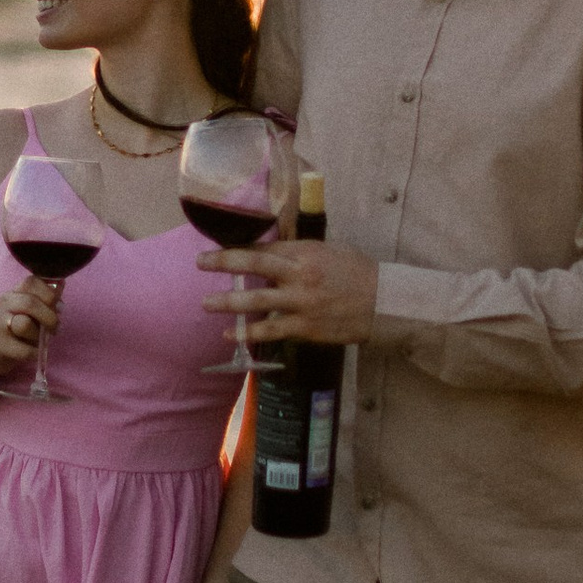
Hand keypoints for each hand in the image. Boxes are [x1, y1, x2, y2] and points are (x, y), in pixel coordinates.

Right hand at [0, 278, 58, 385]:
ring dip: (38, 335)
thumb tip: (61, 284)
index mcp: (13, 293)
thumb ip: (46, 301)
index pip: (31, 282)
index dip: (49, 293)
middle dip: (49, 317)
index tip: (58, 306)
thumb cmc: (17, 332)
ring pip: (24, 325)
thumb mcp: (31, 314)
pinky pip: (24, 350)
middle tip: (54, 328)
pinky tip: (34, 353)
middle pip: (30, 303)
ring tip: (39, 341)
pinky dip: (34, 353)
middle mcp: (3, 304)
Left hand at [197, 236, 378, 345]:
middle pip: (255, 265)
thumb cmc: (357, 273)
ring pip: (257, 301)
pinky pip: (271, 330)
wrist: (383, 303)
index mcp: (306, 252)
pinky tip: (231, 335)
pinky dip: (249, 333)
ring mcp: (302, 303)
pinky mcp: (305, 327)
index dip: (239, 248)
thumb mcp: (330, 250)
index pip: (265, 248)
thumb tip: (274, 250)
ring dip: (228, 302)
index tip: (218, 250)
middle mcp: (300, 275)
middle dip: (224, 262)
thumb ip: (300, 251)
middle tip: (200, 262)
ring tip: (206, 303)